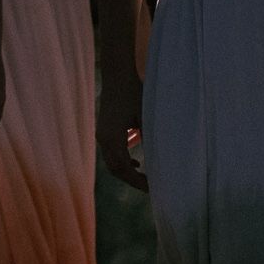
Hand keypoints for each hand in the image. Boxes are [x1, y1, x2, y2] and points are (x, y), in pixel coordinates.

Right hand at [96, 61, 147, 190]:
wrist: (117, 75)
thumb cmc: (134, 93)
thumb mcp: (146, 117)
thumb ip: (151, 139)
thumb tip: (162, 162)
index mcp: (112, 137)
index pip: (123, 168)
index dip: (137, 181)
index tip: (152, 187)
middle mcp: (102, 138)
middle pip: (115, 169)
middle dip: (132, 180)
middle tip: (150, 187)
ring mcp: (100, 134)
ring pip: (111, 162)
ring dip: (127, 171)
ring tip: (145, 177)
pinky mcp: (103, 129)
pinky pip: (110, 152)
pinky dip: (122, 160)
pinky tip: (137, 162)